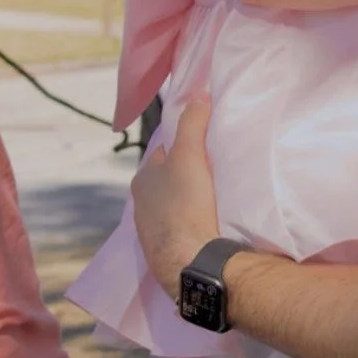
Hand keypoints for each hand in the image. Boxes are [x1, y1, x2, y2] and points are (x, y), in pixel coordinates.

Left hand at [131, 99, 220, 299]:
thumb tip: (198, 93)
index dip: (184, 147)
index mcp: (142, 181)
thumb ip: (193, 123)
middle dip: (186, 177)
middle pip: (169, 182)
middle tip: (215, 173)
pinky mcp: (167, 256)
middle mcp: (140, 207)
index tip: (205, 148)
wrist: (192, 264)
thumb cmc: (186, 205)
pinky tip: (211, 226)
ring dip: (190, 204)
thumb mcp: (190, 156)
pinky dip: (194, 226)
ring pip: (174, 208)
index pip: (163, 154)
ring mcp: (152, 234)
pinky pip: (182, 232)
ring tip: (216, 200)